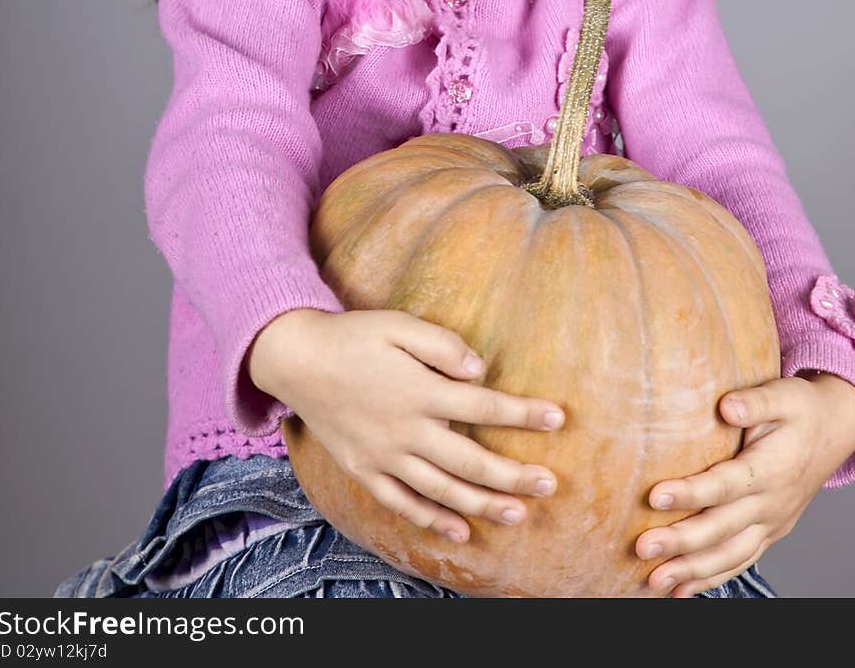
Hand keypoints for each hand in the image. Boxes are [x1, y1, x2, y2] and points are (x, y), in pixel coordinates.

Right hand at [250, 307, 564, 543]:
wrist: (297, 360)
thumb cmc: (353, 336)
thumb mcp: (397, 324)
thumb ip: (440, 345)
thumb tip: (479, 370)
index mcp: (418, 391)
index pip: (482, 407)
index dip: (522, 414)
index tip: (557, 419)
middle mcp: (405, 430)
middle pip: (470, 461)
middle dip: (514, 474)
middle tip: (550, 483)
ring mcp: (384, 456)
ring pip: (441, 490)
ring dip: (483, 504)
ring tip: (518, 513)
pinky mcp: (365, 470)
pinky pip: (402, 504)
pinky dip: (432, 520)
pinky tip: (460, 531)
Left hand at [636, 373, 854, 596]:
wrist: (833, 431)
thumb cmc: (801, 410)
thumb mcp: (784, 395)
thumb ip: (755, 402)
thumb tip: (726, 406)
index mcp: (771, 470)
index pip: (725, 485)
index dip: (691, 493)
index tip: (654, 496)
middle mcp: (771, 504)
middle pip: (722, 528)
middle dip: (680, 542)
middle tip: (642, 547)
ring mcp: (772, 524)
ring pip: (730, 556)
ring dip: (691, 571)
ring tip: (654, 580)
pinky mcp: (769, 533)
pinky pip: (740, 562)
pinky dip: (711, 579)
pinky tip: (681, 592)